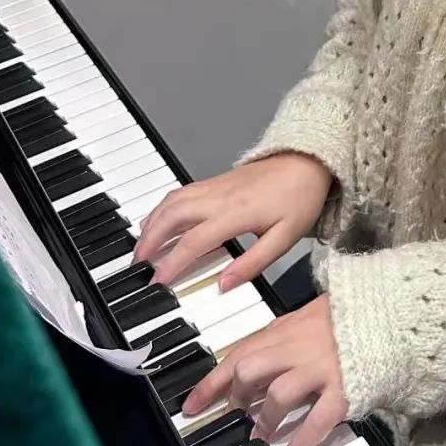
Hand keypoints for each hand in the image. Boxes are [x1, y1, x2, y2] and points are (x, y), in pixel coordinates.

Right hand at [132, 152, 332, 288]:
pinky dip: (163, 207)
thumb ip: (252, 264)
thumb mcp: (285, 238)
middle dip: (150, 241)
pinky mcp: (216, 181)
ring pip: (172, 201)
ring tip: (141, 246)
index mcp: (236, 213)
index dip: (172, 263)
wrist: (309, 160)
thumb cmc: (300, 198)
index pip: (193, 241)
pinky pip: (181, 192)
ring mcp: (215, 186)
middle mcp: (219, 197)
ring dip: (152, 222)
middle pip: (172, 217)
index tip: (158, 281)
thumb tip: (224, 285)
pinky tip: (159, 219)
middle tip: (137, 264)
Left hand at [182, 294, 346, 445]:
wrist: (396, 311)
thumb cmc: (356, 313)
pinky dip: (299, 442)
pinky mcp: (344, 389)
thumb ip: (287, 331)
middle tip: (237, 414)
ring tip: (262, 436)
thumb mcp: (313, 312)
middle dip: (237, 398)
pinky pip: (316, 421)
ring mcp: (321, 368)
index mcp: (288, 327)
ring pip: (277, 395)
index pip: (239, 352)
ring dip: (265, 420)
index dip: (212, 381)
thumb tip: (262, 347)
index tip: (191, 404)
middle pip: (250, 371)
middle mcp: (298, 346)